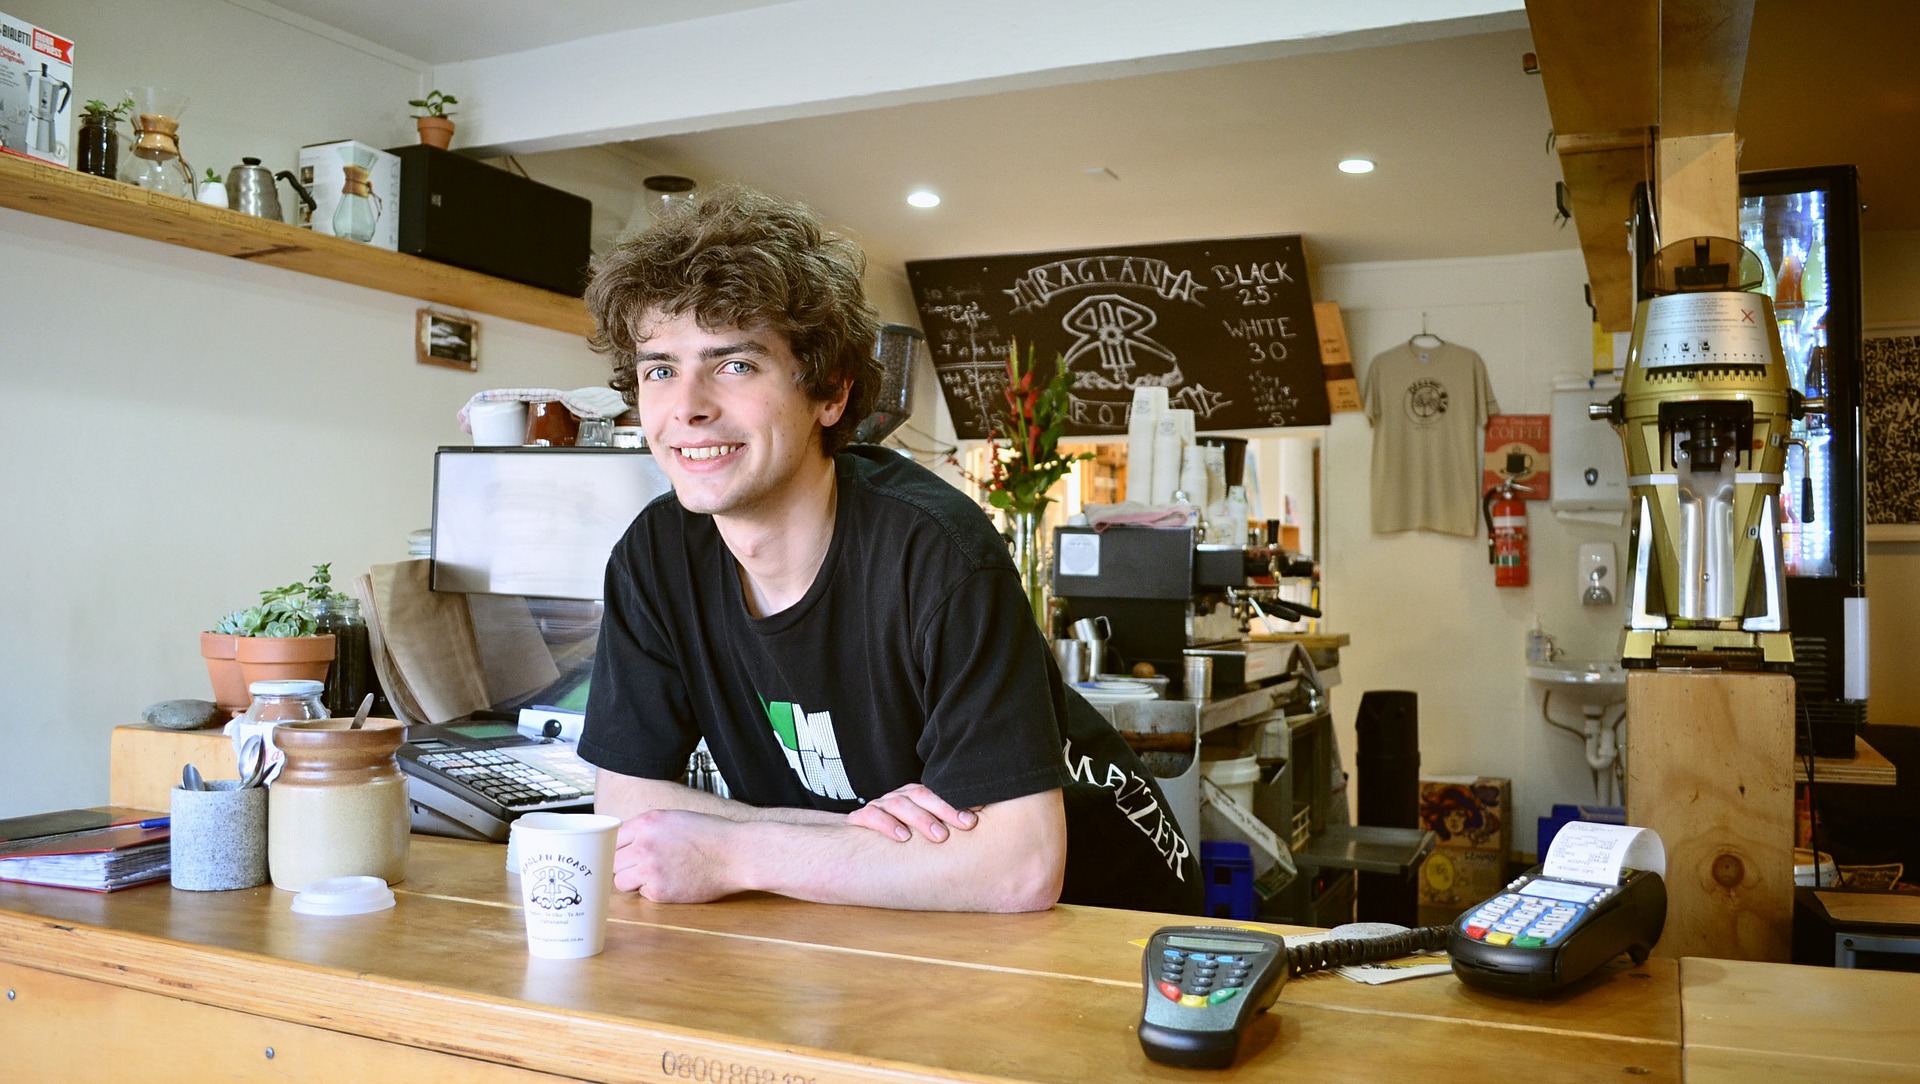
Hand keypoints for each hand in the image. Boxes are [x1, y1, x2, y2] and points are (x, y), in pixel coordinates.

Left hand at [612, 809, 738, 902]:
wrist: (736, 854)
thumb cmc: (712, 835)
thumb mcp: (675, 819)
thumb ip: (648, 829)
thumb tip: (627, 843)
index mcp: (647, 823)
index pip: (613, 839)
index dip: (621, 847)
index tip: (626, 853)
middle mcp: (643, 845)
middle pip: (612, 862)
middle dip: (625, 865)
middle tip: (642, 866)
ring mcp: (650, 869)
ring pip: (620, 881)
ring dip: (633, 880)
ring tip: (654, 875)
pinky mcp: (659, 891)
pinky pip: (642, 894)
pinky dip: (653, 891)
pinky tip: (671, 882)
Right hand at [846, 783, 979, 842]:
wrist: (859, 841)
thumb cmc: (898, 836)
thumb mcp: (921, 830)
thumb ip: (942, 826)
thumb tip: (975, 829)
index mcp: (914, 796)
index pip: (937, 793)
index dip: (955, 803)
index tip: (975, 816)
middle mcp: (898, 797)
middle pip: (920, 796)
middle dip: (943, 811)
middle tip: (964, 826)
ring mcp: (879, 806)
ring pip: (899, 803)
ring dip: (920, 818)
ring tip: (938, 836)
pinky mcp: (860, 818)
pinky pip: (871, 816)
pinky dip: (887, 824)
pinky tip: (902, 837)